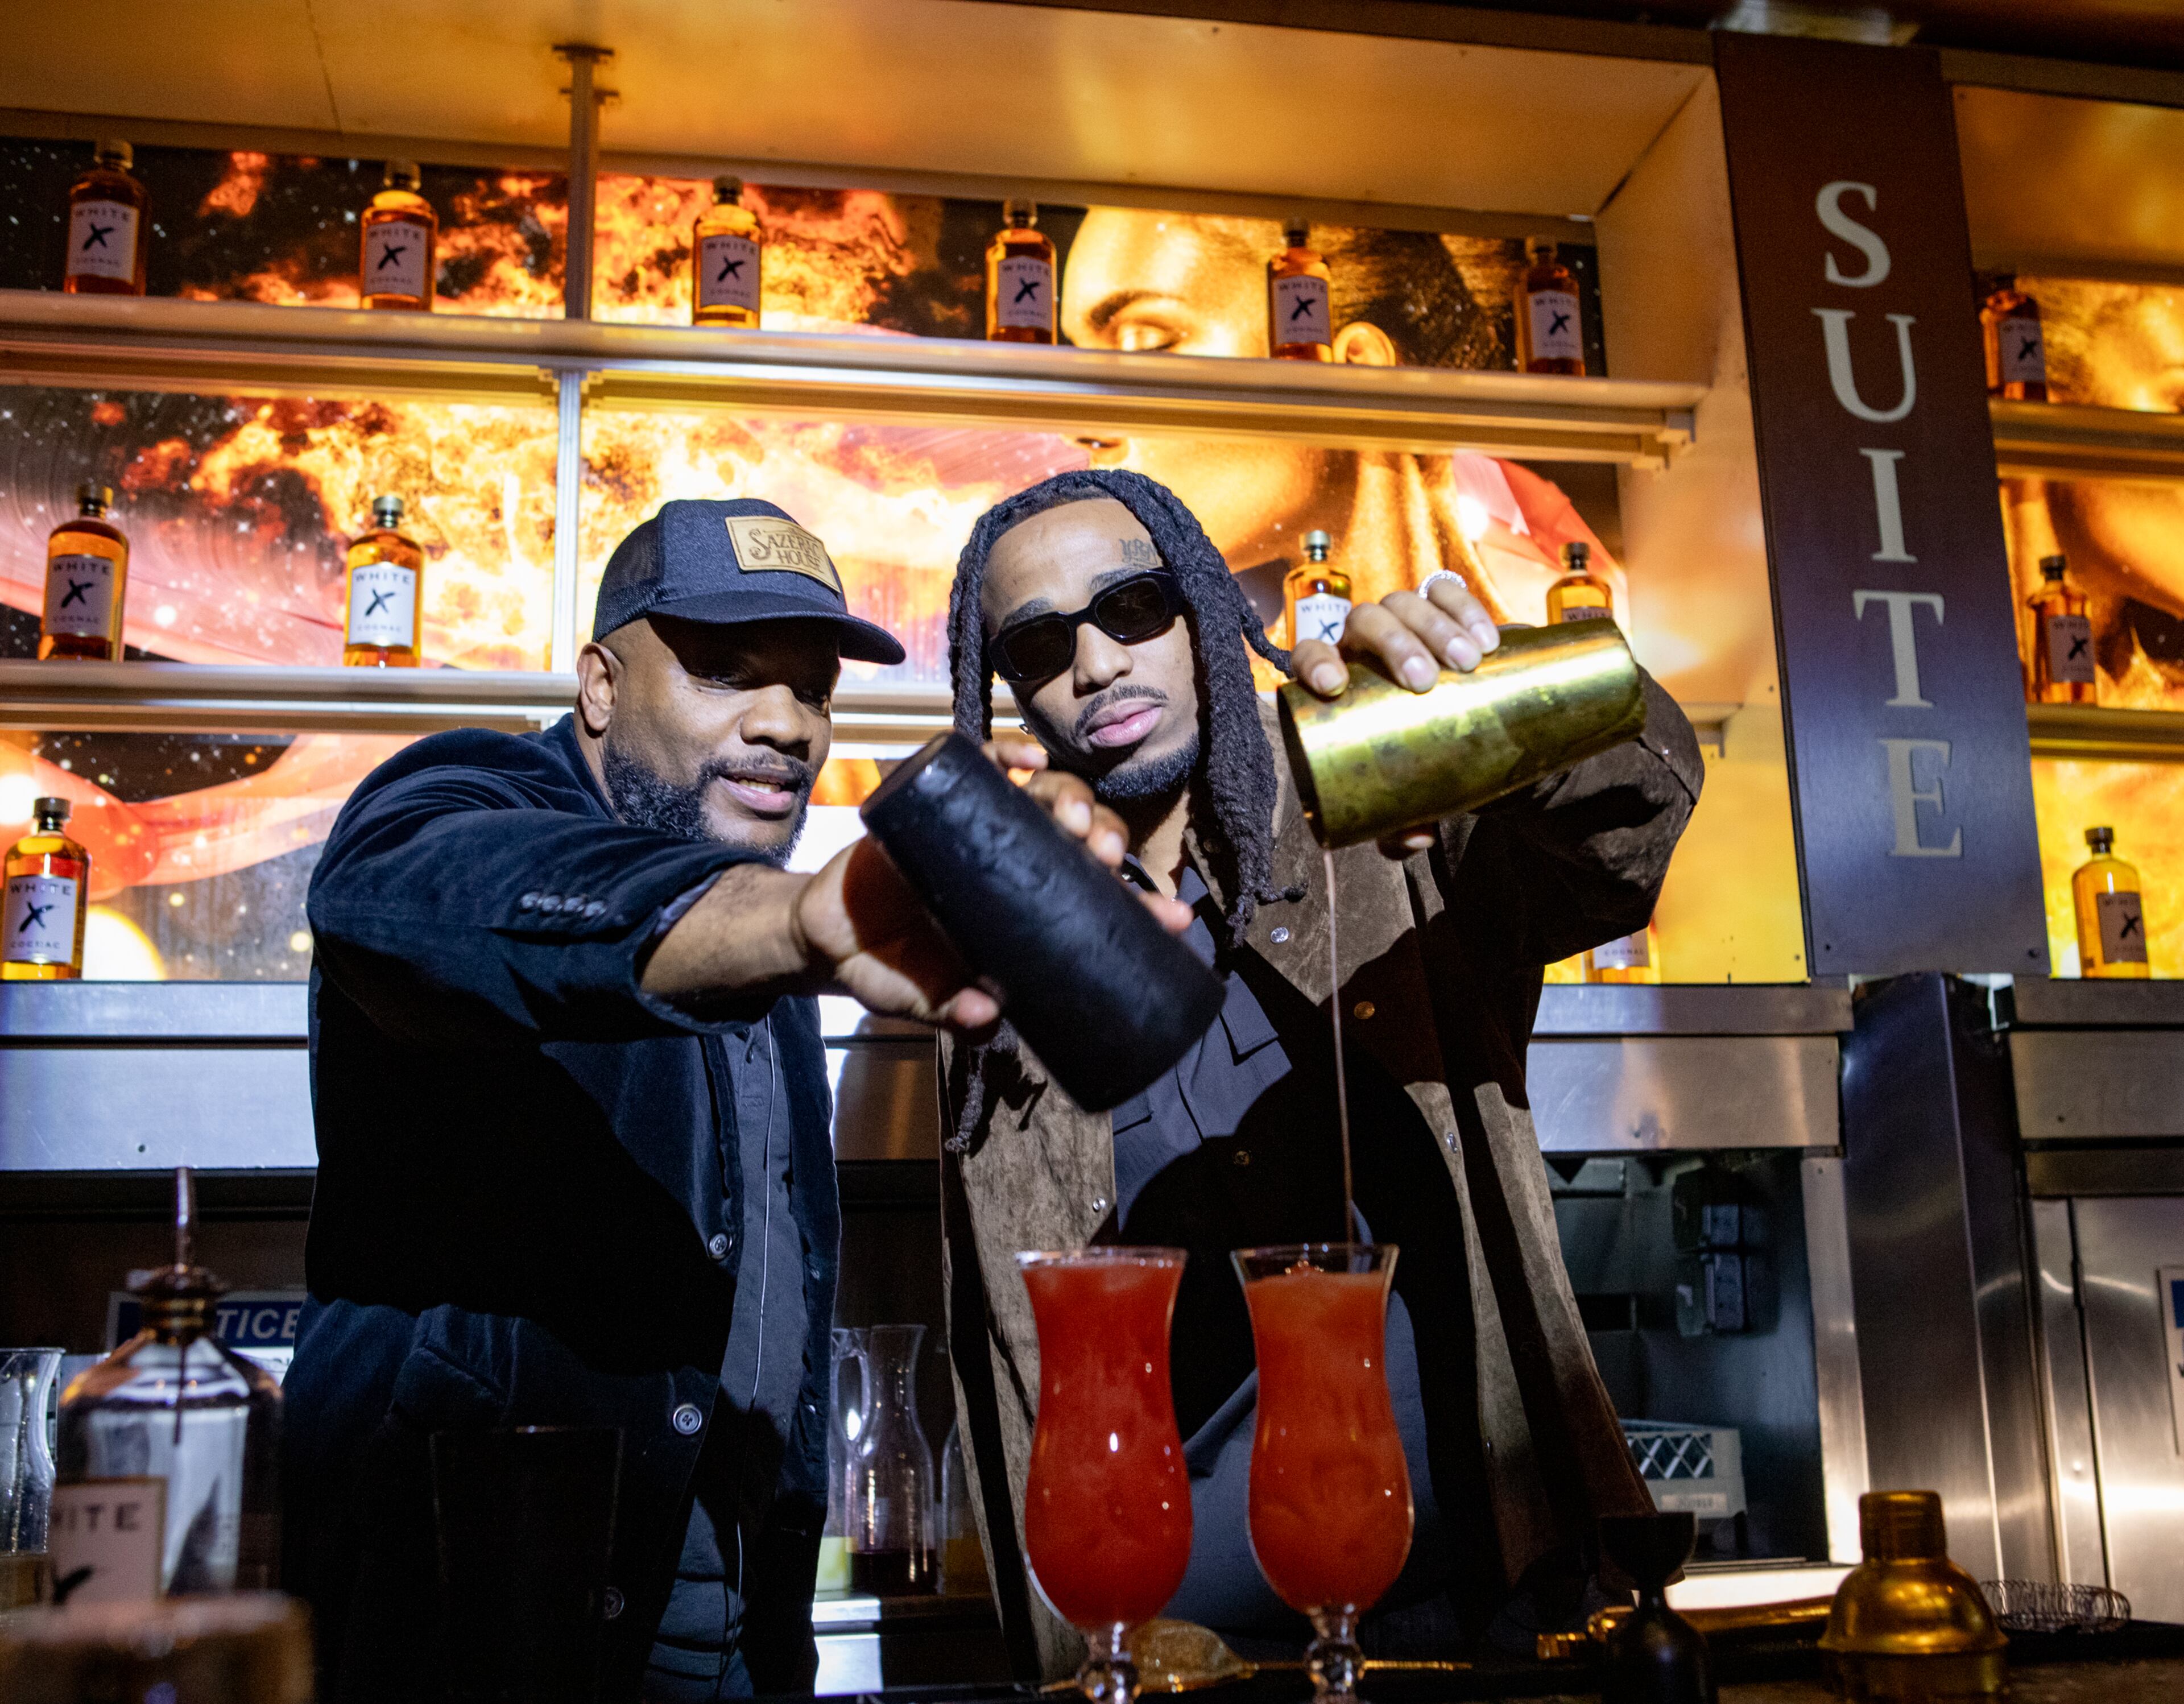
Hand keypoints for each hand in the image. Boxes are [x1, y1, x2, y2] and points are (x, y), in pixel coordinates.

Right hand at [789, 735, 1187, 1031]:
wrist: (827, 937)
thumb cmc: (889, 968)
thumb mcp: (922, 1000)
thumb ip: (951, 1014)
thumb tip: (985, 1020)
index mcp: (1030, 912)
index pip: (1099, 902)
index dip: (1141, 907)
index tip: (1172, 917)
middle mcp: (1017, 864)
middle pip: (1081, 837)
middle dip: (1105, 837)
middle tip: (1106, 850)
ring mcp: (982, 826)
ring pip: (1044, 796)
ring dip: (1069, 796)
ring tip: (1072, 815)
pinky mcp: (943, 799)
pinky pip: (983, 765)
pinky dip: (1008, 754)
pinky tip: (1027, 760)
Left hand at [1292, 577, 1499, 861]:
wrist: (1464, 730)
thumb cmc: (1416, 763)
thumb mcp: (1404, 799)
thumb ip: (1398, 825)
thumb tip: (1413, 840)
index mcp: (1338, 680)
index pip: (1309, 655)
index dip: (1314, 662)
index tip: (1334, 686)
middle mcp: (1364, 643)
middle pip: (1365, 621)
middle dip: (1394, 643)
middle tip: (1426, 681)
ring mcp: (1404, 620)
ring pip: (1406, 601)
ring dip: (1435, 625)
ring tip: (1468, 663)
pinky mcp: (1445, 611)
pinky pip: (1447, 591)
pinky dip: (1465, 607)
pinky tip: (1489, 640)